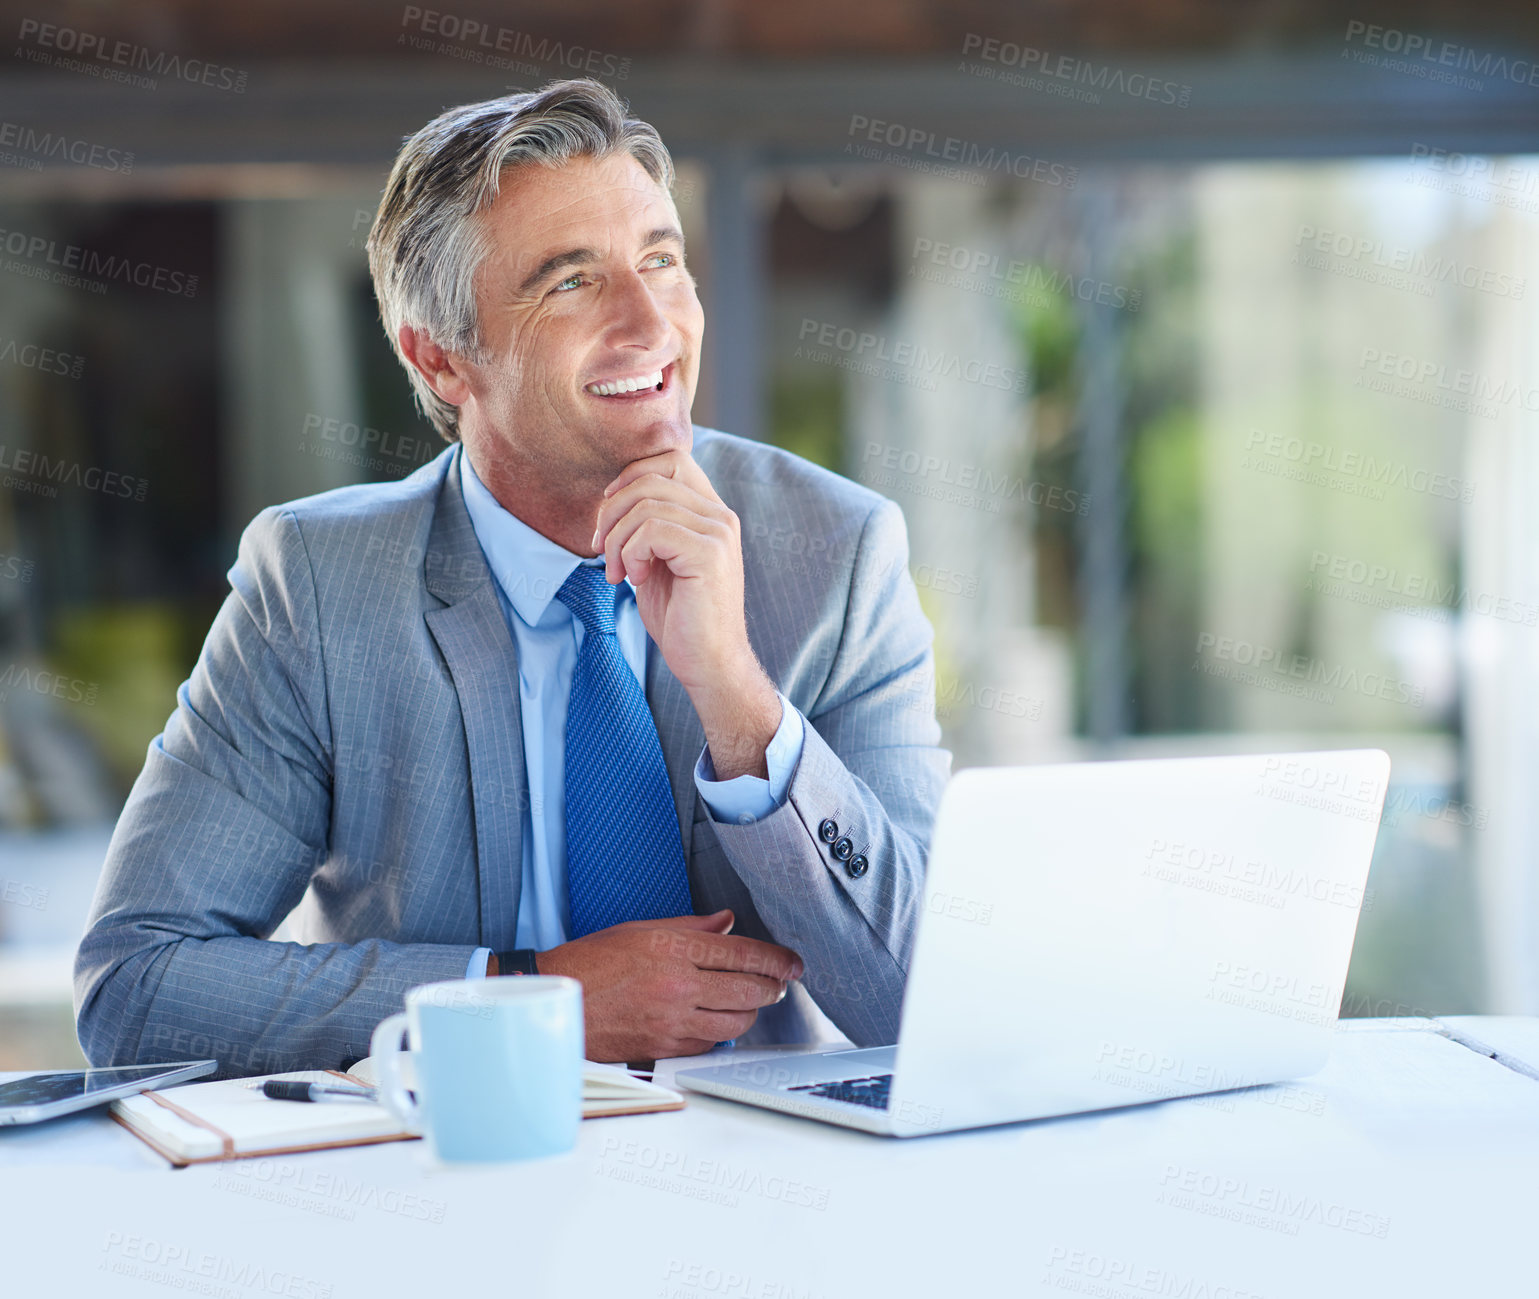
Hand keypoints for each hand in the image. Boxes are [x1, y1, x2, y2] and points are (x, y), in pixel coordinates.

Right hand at [536, 908, 804, 1061]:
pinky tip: (717, 1018)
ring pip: (738, 1021)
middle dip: (773, 986)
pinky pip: (711, 1041)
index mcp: (673, 949)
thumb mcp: (640, 930)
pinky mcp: (665, 1047)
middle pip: (750, 990)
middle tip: (778, 982)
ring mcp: (672, 1020)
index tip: (793, 962)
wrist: (557, 1002)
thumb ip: (691, 928)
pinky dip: (722, 1030)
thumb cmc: (590, 963)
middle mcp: (677, 985)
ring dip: (751, 1010)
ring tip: (749, 999)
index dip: (777, 959)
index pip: (743, 953)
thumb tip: (727, 923)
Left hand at [591, 450, 781, 778]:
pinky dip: (630, 554)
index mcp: (710, 512)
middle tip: (602, 552)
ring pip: (645, 505)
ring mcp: (718, 532)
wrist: (709, 664)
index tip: (609, 517)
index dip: (629, 477)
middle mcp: (720, 515)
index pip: (669, 458)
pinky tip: (634, 580)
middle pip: (649, 478)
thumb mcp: (658, 561)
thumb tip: (611, 495)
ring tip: (619, 573)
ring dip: (617, 540)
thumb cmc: (681, 618)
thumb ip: (648, 524)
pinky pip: (652, 530)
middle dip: (612, 512)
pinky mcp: (709, 554)